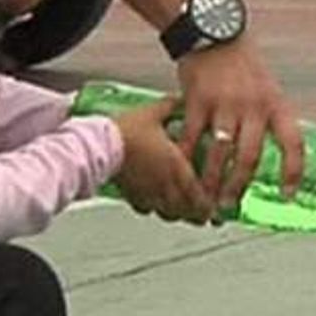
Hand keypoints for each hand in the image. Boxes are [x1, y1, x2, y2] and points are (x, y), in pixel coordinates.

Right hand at [110, 98, 213, 222]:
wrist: (99, 147)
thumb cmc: (125, 132)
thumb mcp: (153, 113)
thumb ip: (171, 107)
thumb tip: (180, 100)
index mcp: (178, 168)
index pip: (202, 195)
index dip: (212, 203)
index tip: (217, 202)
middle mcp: (167, 187)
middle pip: (190, 212)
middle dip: (200, 214)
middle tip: (205, 212)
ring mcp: (150, 195)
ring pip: (171, 215)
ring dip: (180, 214)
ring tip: (185, 212)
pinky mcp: (133, 197)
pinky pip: (148, 210)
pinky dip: (156, 209)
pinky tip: (157, 204)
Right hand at [175, 34, 304, 214]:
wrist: (214, 33)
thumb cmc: (242, 65)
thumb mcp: (267, 89)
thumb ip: (269, 120)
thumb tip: (276, 155)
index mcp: (276, 105)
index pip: (293, 143)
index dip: (293, 171)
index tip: (287, 195)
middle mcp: (254, 106)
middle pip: (249, 157)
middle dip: (238, 187)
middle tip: (229, 207)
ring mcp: (225, 104)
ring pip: (219, 152)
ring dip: (211, 180)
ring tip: (204, 198)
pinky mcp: (198, 100)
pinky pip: (191, 137)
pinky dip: (185, 158)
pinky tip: (180, 172)